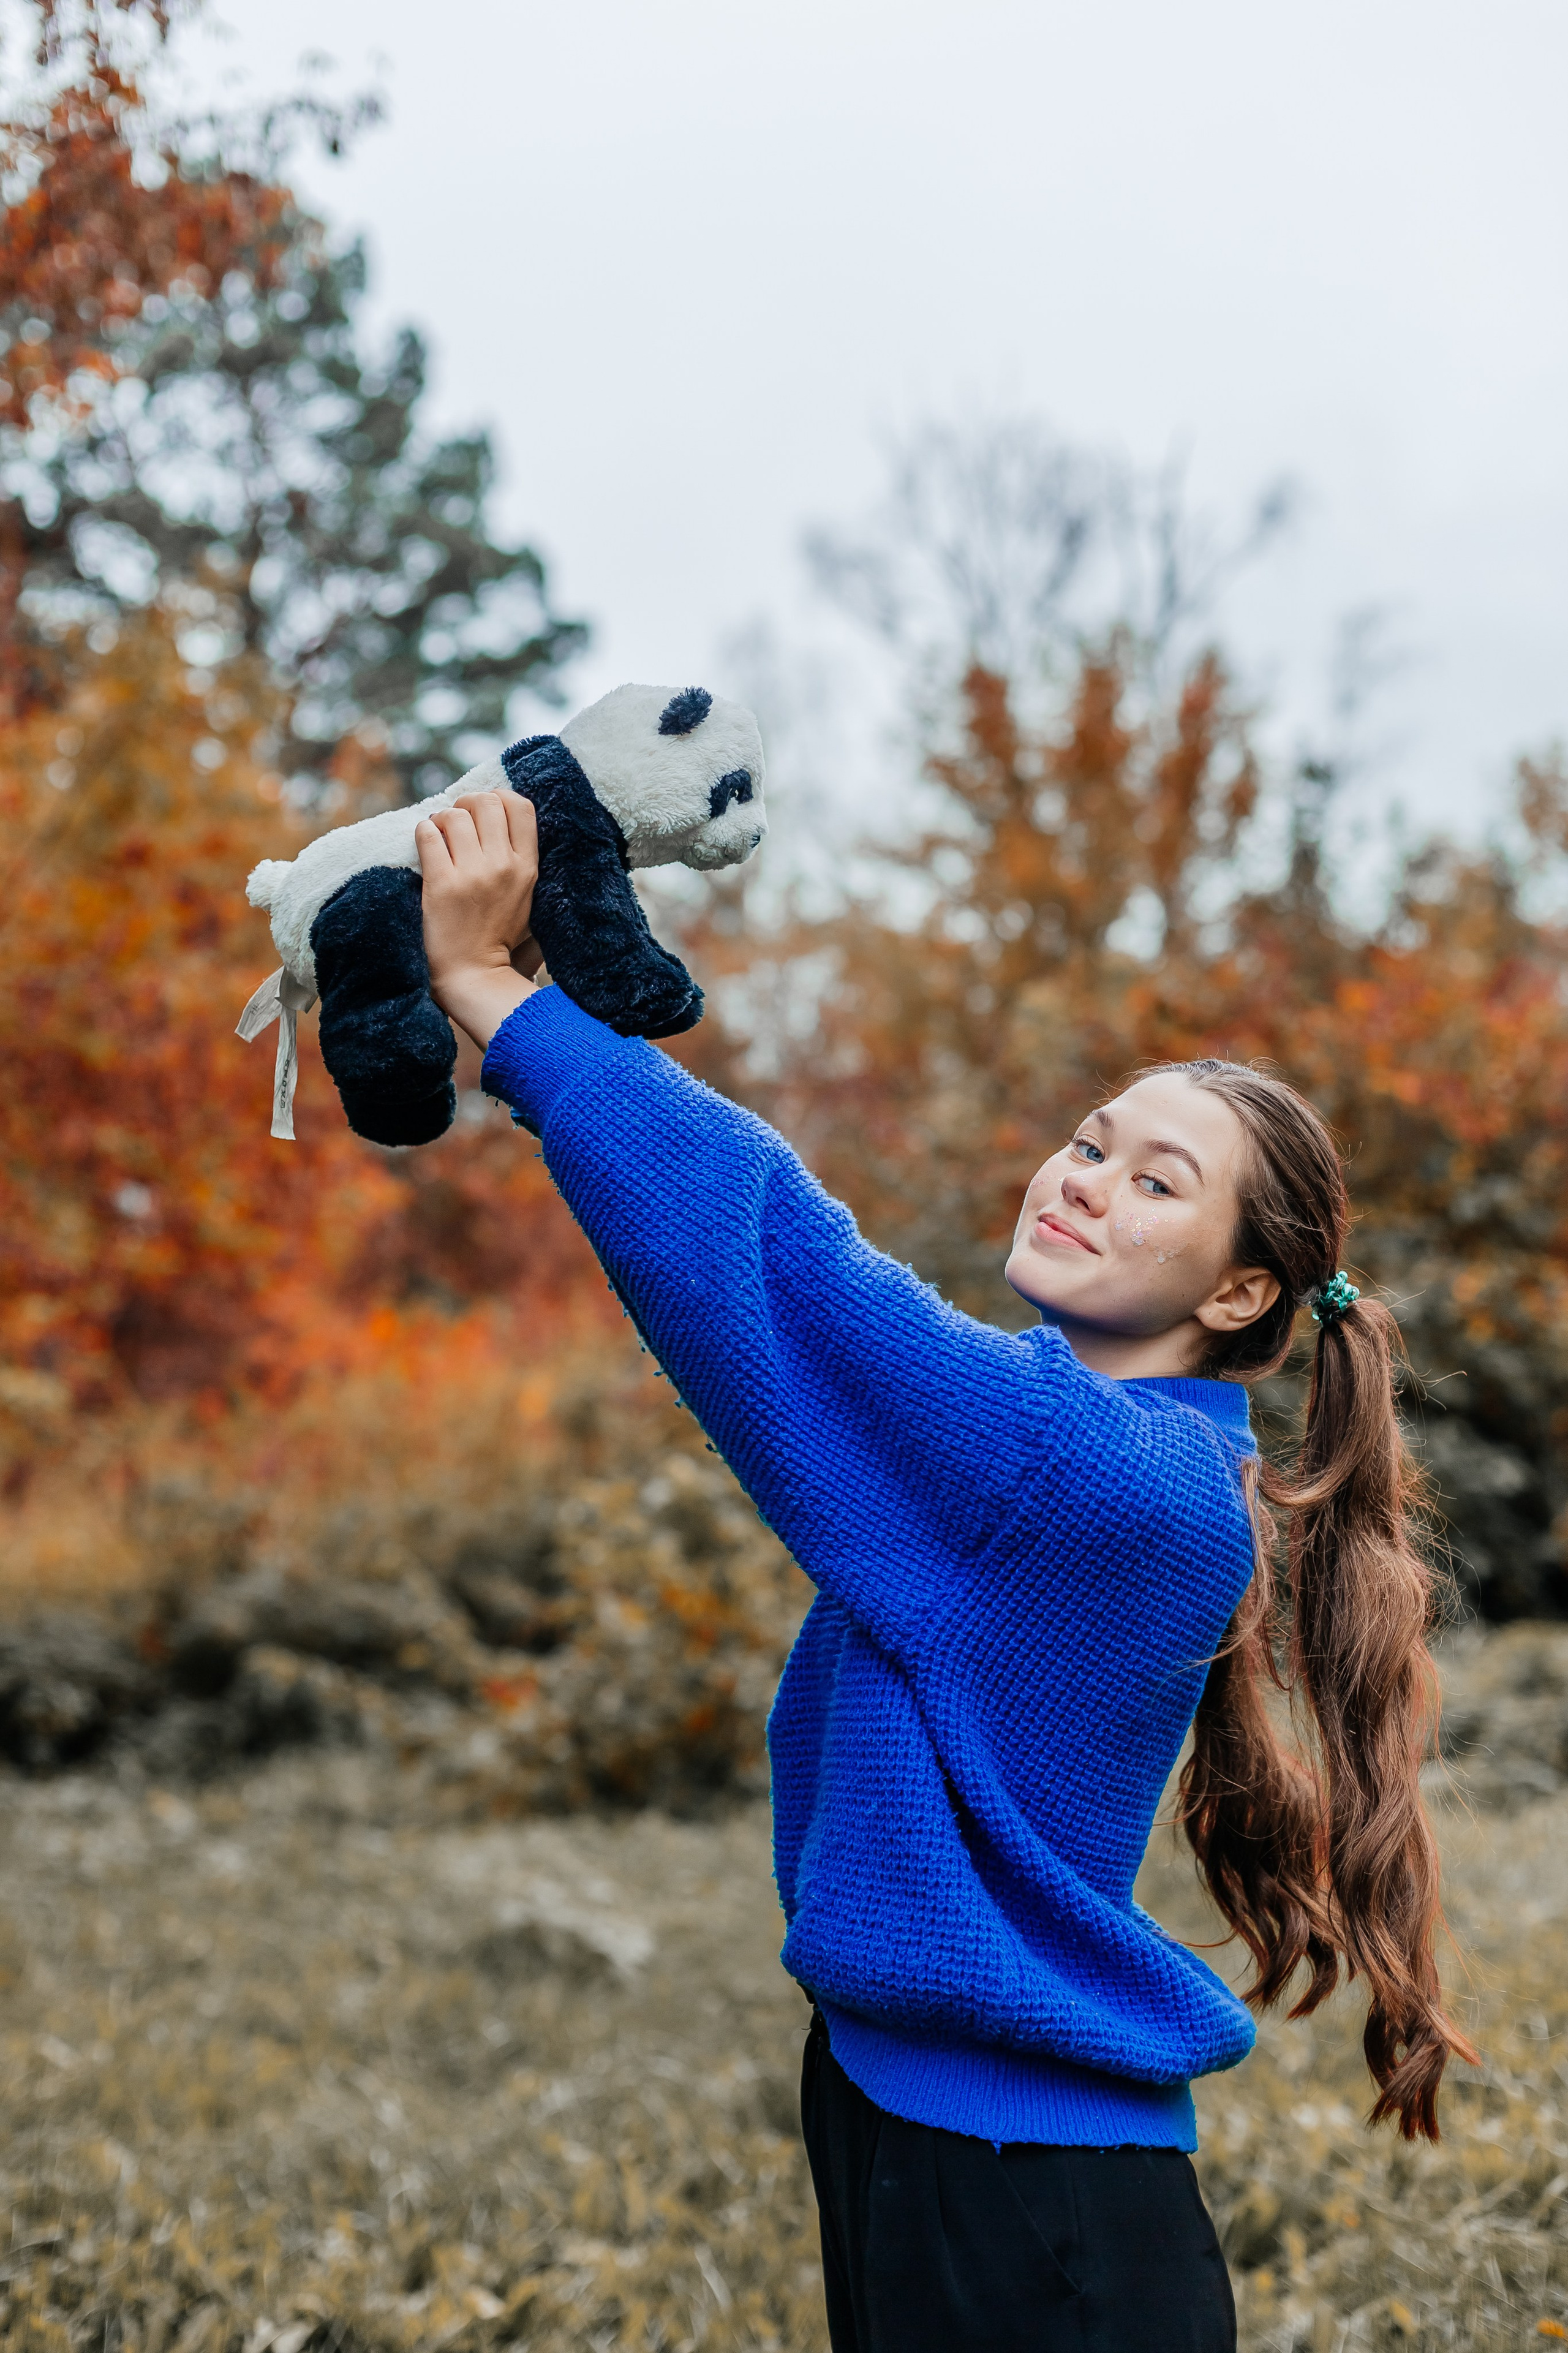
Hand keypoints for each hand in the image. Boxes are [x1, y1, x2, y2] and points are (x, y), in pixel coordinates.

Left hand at [416, 787, 540, 1048]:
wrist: (474, 976)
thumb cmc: (499, 939)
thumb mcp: (526, 898)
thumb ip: (520, 862)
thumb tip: (502, 819)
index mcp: (528, 868)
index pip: (520, 806)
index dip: (499, 797)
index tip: (485, 809)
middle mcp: (503, 866)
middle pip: (486, 802)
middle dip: (467, 803)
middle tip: (458, 819)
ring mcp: (472, 875)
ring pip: (455, 815)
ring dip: (442, 819)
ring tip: (439, 834)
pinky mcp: (442, 884)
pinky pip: (428, 834)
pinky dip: (424, 832)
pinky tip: (425, 842)